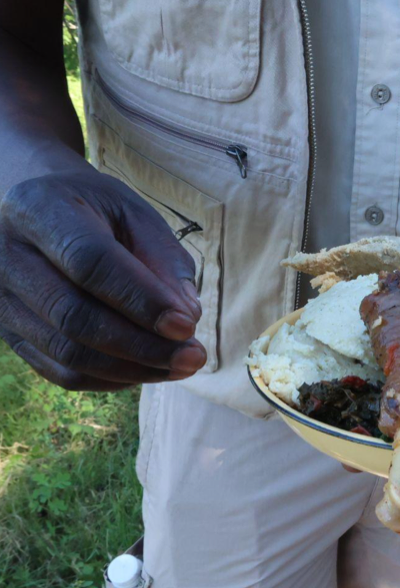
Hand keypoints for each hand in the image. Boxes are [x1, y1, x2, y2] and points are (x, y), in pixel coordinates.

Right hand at [0, 168, 205, 390]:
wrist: (33, 209)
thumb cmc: (95, 210)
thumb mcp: (134, 213)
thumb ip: (163, 259)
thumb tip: (187, 316)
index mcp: (38, 209)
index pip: (90, 263)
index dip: (141, 300)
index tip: (187, 326)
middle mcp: (5, 254)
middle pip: (74, 317)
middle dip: (143, 345)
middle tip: (194, 357)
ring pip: (67, 353)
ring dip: (132, 368)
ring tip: (180, 366)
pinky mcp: (6, 332)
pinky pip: (60, 372)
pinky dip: (111, 378)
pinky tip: (148, 369)